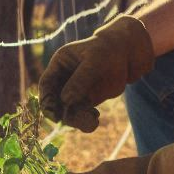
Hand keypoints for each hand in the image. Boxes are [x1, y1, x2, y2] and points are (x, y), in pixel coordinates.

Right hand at [38, 15, 154, 131]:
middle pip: (55, 101)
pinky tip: (94, 120)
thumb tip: (65, 100)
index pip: (46, 84)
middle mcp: (64, 79)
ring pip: (68, 110)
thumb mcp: (94, 61)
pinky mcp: (88, 100)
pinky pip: (82, 114)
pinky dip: (86, 120)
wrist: (127, 54)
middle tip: (72, 120)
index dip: (46, 99)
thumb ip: (80, 80)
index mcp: (60, 64)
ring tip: (91, 122)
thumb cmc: (108, 51)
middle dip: (62, 113)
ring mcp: (75, 90)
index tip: (52, 112)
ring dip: (76, 120)